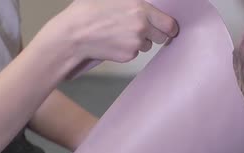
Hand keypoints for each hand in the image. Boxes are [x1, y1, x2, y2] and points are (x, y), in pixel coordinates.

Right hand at [38, 0, 178, 68]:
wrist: (73, 35)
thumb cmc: (87, 11)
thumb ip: (132, 1)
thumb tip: (141, 4)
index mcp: (141, 8)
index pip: (170, 24)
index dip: (170, 28)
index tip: (169, 29)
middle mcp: (142, 27)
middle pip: (162, 37)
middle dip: (155, 34)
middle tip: (141, 30)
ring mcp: (136, 44)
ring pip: (147, 45)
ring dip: (140, 41)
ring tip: (120, 33)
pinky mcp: (128, 56)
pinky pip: (134, 53)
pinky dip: (128, 49)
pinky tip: (114, 41)